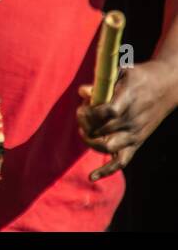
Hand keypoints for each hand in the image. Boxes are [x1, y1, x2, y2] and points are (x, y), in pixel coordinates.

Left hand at [77, 59, 177, 180]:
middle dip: (85, 122)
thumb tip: (83, 92)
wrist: (166, 87)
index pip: (107, 112)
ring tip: (84, 130)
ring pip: (107, 147)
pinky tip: (92, 177)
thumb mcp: (122, 72)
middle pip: (102, 130)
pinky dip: (106, 171)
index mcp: (129, 102)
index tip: (83, 105)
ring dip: (90, 141)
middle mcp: (132, 121)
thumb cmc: (140, 77)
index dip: (90, 111)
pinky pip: (121, 162)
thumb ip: (101, 82)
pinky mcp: (136, 143)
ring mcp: (134, 134)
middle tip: (82, 112)